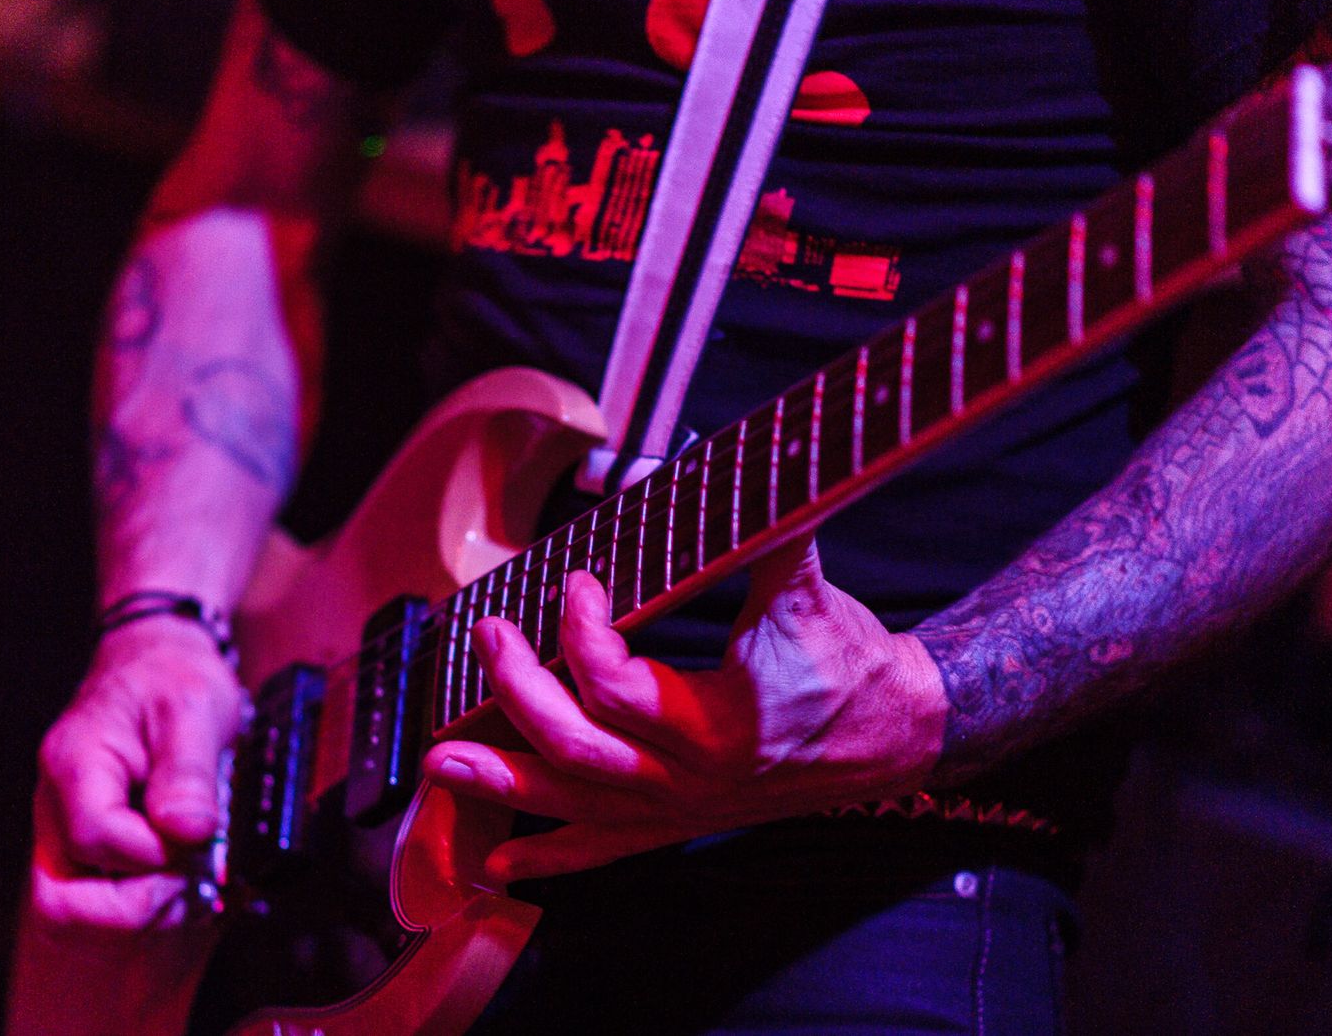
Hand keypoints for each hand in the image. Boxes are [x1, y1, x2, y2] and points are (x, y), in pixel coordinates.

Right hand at [26, 614, 246, 950]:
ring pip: (85, 908)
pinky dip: (148, 896)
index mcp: (75, 766)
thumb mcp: (193, 708)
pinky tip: (186, 871)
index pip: (97, 839)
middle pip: (72, 896)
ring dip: (148, 904)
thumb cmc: (172, 676)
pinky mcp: (89, 845)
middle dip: (143, 899)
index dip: (154, 852)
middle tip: (198, 872)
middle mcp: (56, 807)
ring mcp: (66, 831)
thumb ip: (187, 773)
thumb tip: (186, 833)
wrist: (157, 662)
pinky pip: (104, 895)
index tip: (199, 836)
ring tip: (197, 872)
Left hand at [422, 533, 947, 884]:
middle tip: (488, 637)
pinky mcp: (679, 823)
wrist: (893, 734)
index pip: (618, 686)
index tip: (577, 582)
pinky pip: (603, 850)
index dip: (582, 632)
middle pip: (577, 747)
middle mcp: (690, 779)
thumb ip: (767, 536)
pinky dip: (548, 856)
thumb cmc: (850, 664)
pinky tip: (497, 862)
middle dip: (518, 691)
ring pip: (575, 806)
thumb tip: (738, 469)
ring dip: (502, 783)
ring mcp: (680, 809)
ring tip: (438, 764)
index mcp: (720, 725)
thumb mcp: (810, 594)